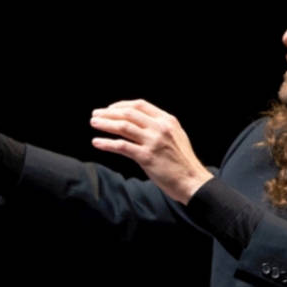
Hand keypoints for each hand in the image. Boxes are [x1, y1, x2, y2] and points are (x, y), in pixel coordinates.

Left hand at [90, 99, 213, 204]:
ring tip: (93, 123)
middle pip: (129, 113)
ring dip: (105, 124)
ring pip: (123, 126)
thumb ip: (161, 127)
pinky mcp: (147, 157)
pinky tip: (97, 142)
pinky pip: (122, 146)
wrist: (193, 181)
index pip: (140, 105)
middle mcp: (160, 128)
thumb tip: (141, 123)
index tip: (110, 109)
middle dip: (109, 112)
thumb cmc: (183, 162)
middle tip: (95, 114)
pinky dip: (107, 143)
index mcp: (167, 120)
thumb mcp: (176, 136)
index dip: (122, 105)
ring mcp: (153, 142)